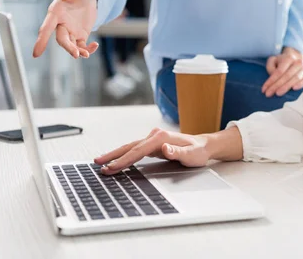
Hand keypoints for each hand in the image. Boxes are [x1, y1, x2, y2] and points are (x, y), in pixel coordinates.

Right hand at [33, 0, 98, 58]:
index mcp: (56, 13)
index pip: (46, 28)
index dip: (41, 40)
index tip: (36, 54)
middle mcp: (61, 24)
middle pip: (61, 40)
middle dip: (68, 47)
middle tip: (76, 54)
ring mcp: (71, 31)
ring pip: (72, 45)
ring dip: (78, 51)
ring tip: (86, 54)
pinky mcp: (81, 34)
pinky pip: (82, 45)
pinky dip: (88, 48)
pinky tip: (95, 45)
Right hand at [95, 127, 242, 174]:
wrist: (204, 146)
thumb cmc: (199, 152)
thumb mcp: (192, 155)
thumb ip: (177, 153)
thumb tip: (164, 148)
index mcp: (161, 137)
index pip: (138, 150)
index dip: (124, 160)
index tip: (112, 167)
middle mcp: (155, 135)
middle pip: (130, 146)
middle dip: (113, 156)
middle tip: (98, 164)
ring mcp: (153, 139)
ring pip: (130, 147)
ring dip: (116, 155)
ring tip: (101, 163)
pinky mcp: (153, 144)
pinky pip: (135, 150)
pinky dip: (124, 155)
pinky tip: (116, 160)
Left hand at [262, 47, 302, 97]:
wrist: (296, 59)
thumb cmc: (282, 62)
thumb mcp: (273, 60)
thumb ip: (270, 66)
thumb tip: (273, 74)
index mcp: (288, 58)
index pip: (279, 71)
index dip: (271, 81)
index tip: (264, 89)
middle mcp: (298, 62)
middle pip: (286, 75)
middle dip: (276, 86)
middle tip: (269, 94)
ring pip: (295, 78)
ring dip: (286, 86)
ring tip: (278, 93)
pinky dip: (301, 84)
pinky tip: (294, 89)